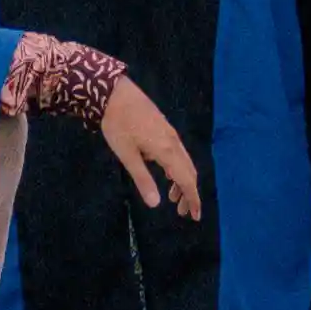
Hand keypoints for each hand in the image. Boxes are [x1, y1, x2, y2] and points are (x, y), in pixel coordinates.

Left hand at [99, 79, 205, 219]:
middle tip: (183, 213)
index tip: (195, 216)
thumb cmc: (118, 125)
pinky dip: (177, 169)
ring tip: (173, 198)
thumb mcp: (127, 155)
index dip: (193, 198)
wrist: (115, 93)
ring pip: (184, 161)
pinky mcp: (164, 128)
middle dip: (189, 193)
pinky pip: (178, 153)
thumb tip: (156, 204)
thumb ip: (143, 179)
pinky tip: (166, 174)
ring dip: (183, 181)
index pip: (186, 180)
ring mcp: (170, 133)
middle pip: (189, 171)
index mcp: (166, 150)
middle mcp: (173, 142)